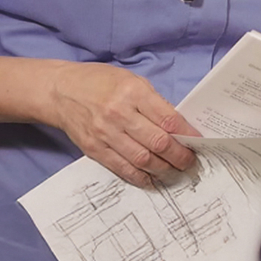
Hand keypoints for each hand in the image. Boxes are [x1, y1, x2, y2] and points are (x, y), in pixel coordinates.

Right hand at [46, 61, 200, 187]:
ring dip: (163, 169)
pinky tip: (152, 179)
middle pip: (158, 142)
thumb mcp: (131, 80)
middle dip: (180, 156)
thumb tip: (177, 126)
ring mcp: (105, 133)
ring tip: (175, 172)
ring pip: (142, 159)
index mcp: (133, 92)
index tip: (199, 142)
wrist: (61, 91)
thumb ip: (153, 102)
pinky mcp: (94, 149)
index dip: (187, 134)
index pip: (168, 119)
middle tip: (190, 162)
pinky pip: (122, 168)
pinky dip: (140, 177)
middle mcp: (119, 113)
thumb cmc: (100, 82)